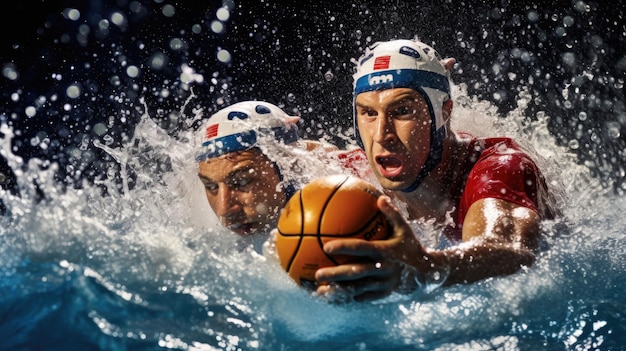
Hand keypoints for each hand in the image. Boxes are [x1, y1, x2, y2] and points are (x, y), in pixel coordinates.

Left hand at [314, 196, 428, 301]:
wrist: (429, 273)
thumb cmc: (411, 247)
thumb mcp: (405, 230)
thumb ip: (392, 214)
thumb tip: (380, 198)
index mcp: (385, 251)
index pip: (362, 248)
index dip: (345, 247)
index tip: (326, 247)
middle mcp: (383, 269)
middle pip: (357, 272)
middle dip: (336, 274)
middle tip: (318, 273)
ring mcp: (383, 284)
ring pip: (357, 289)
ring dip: (338, 291)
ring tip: (319, 291)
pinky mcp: (383, 295)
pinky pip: (362, 298)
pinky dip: (347, 299)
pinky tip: (332, 298)